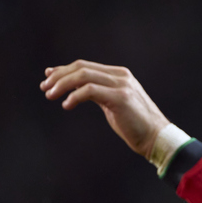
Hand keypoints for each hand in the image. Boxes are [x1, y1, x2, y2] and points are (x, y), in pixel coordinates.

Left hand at [40, 60, 169, 158]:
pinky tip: (67, 105)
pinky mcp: (120, 98)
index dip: (63, 70)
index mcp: (119, 75)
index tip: (48, 78)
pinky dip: (75, 96)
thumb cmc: (134, 124)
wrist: (156, 136)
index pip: (85, 66)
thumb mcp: (113, 102)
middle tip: (45, 88)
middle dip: (59, 76)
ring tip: (51, 96)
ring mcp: (122, 85)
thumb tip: (72, 87)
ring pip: (84, 76)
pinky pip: (90, 90)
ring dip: (62, 85)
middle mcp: (121, 76)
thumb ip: (97, 92)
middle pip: (81, 67)